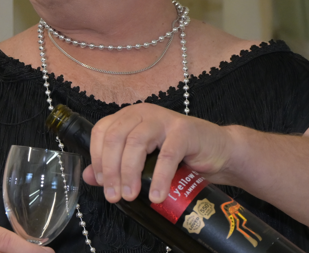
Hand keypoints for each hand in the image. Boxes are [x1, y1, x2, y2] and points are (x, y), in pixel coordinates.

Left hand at [82, 103, 234, 204]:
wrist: (219, 152)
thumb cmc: (180, 156)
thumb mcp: (145, 161)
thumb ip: (116, 165)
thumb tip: (89, 176)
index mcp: (130, 117)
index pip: (102, 131)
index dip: (98, 157)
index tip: (102, 183)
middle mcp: (144, 113)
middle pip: (116, 137)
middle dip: (111, 169)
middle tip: (114, 195)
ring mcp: (164, 120)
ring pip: (136, 142)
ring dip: (129, 172)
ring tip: (131, 195)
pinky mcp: (184, 131)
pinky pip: (167, 154)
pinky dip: (159, 177)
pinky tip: (156, 195)